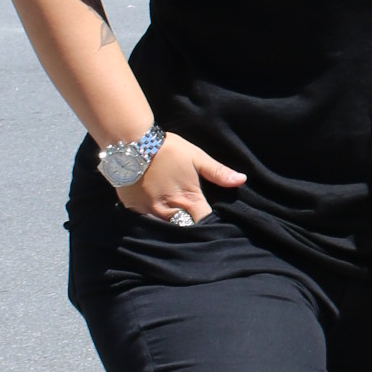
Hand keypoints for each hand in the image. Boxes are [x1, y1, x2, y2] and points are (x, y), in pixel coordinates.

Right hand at [118, 131, 245, 224]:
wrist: (130, 142)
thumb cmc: (167, 149)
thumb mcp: (196, 157)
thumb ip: (218, 172)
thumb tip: (242, 180)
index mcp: (189, 199)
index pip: (204, 221)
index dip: (210, 223)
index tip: (212, 221)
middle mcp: (169, 210)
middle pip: (185, 229)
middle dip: (190, 227)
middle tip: (193, 223)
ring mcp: (149, 211)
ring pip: (164, 229)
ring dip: (171, 226)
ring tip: (176, 222)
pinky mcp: (133, 209)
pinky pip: (145, 223)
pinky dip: (152, 221)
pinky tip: (155, 216)